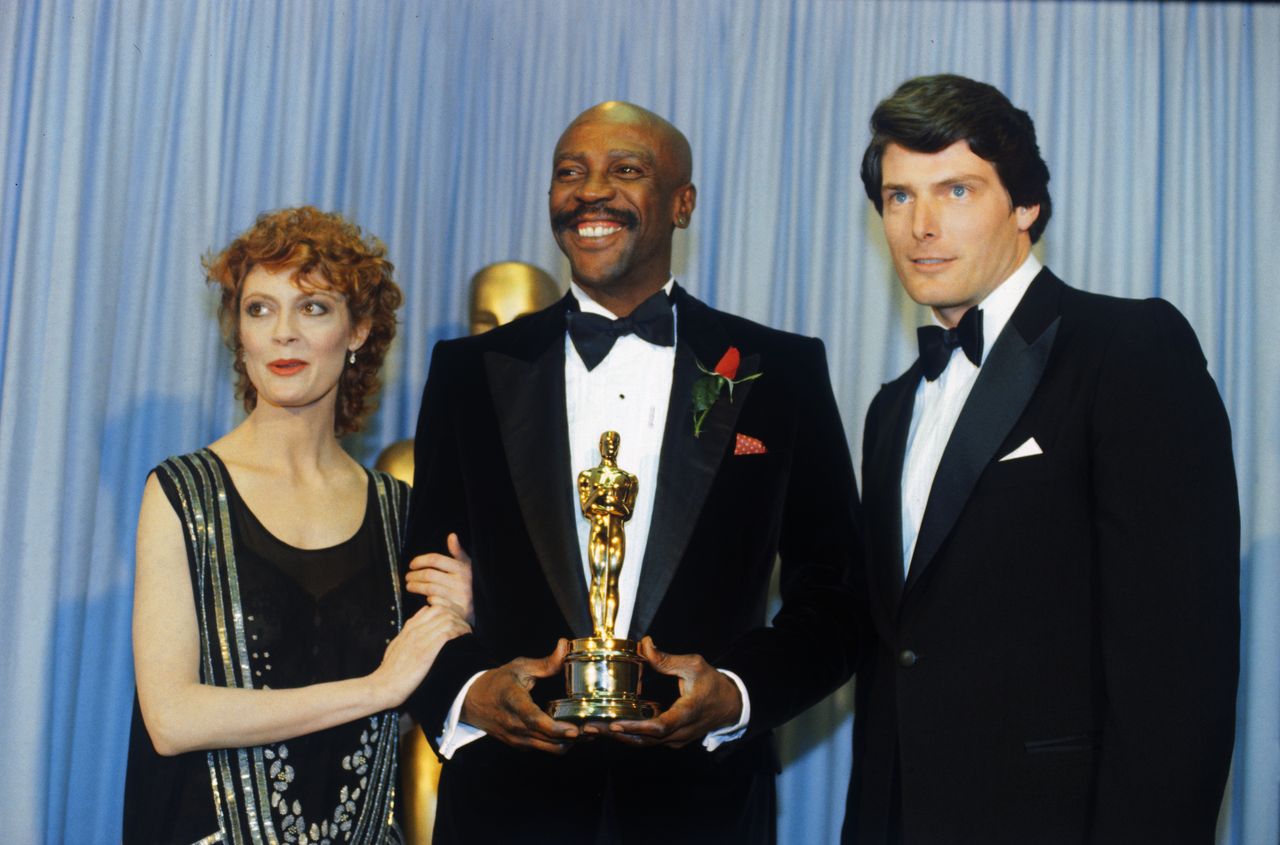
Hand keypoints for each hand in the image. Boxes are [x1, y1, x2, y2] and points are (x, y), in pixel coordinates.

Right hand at [370, 605, 470, 708]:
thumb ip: (406, 636)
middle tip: (464, 626)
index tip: (455, 622)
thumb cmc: (390, 672)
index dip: (446, 612)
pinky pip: (447, 632)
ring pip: (446, 619)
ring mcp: (420, 639)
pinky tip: (464, 637)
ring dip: (460, 623)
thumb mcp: (396, 647)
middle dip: (456, 615)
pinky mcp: (426, 651)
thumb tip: (416, 626)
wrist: (383, 686)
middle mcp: (414, 630)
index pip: (431, 608)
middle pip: (441, 610)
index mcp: (408, 629)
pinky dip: (459, 632)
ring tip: (467, 632)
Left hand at [406, 532, 474, 624]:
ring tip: (410, 586)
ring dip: (416, 587)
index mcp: (462, 568)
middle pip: (430, 575)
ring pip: (429, 589)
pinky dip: (427, 599)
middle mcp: (461, 581)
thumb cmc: (470, 581)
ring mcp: (459, 596)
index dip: (420, 561)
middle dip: (415, 575)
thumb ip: (458, 551)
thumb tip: (452, 536)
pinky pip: (435, 602)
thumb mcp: (467, 564)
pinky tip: (424, 597)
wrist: (483, 605)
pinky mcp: (457, 610)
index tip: (412, 565)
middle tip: (408, 577)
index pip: (436, 560)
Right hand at [461, 639, 579, 753]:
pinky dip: (559, 744)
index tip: (574, 729)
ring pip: (548, 748)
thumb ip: (546, 662)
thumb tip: (565, 645)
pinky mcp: (520, 745)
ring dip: (569, 743)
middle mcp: (514, 725)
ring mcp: (516, 738)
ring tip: (589, 732)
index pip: (533, 720)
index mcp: (512, 702)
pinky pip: (544, 748)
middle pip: (546, 739)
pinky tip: (574, 733)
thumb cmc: (497, 682)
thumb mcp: (520, 667)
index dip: (555, 728)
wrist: (472, 701)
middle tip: (594, 729)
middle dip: (572, 738)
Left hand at [603, 636, 742, 747]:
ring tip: (593, 729)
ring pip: (644, 743)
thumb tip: (645, 644)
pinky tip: (610, 727)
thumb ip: (667, 659)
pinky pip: (648, 741)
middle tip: (589, 728)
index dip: (636, 726)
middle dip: (616, 734)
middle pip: (645, 739)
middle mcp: (680, 733)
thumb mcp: (694, 665)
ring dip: (619, 737)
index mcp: (687, 713)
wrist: (731, 705)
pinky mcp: (672, 740)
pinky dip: (629, 735)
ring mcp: (676, 740)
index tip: (615, 724)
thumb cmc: (713, 684)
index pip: (660, 726)